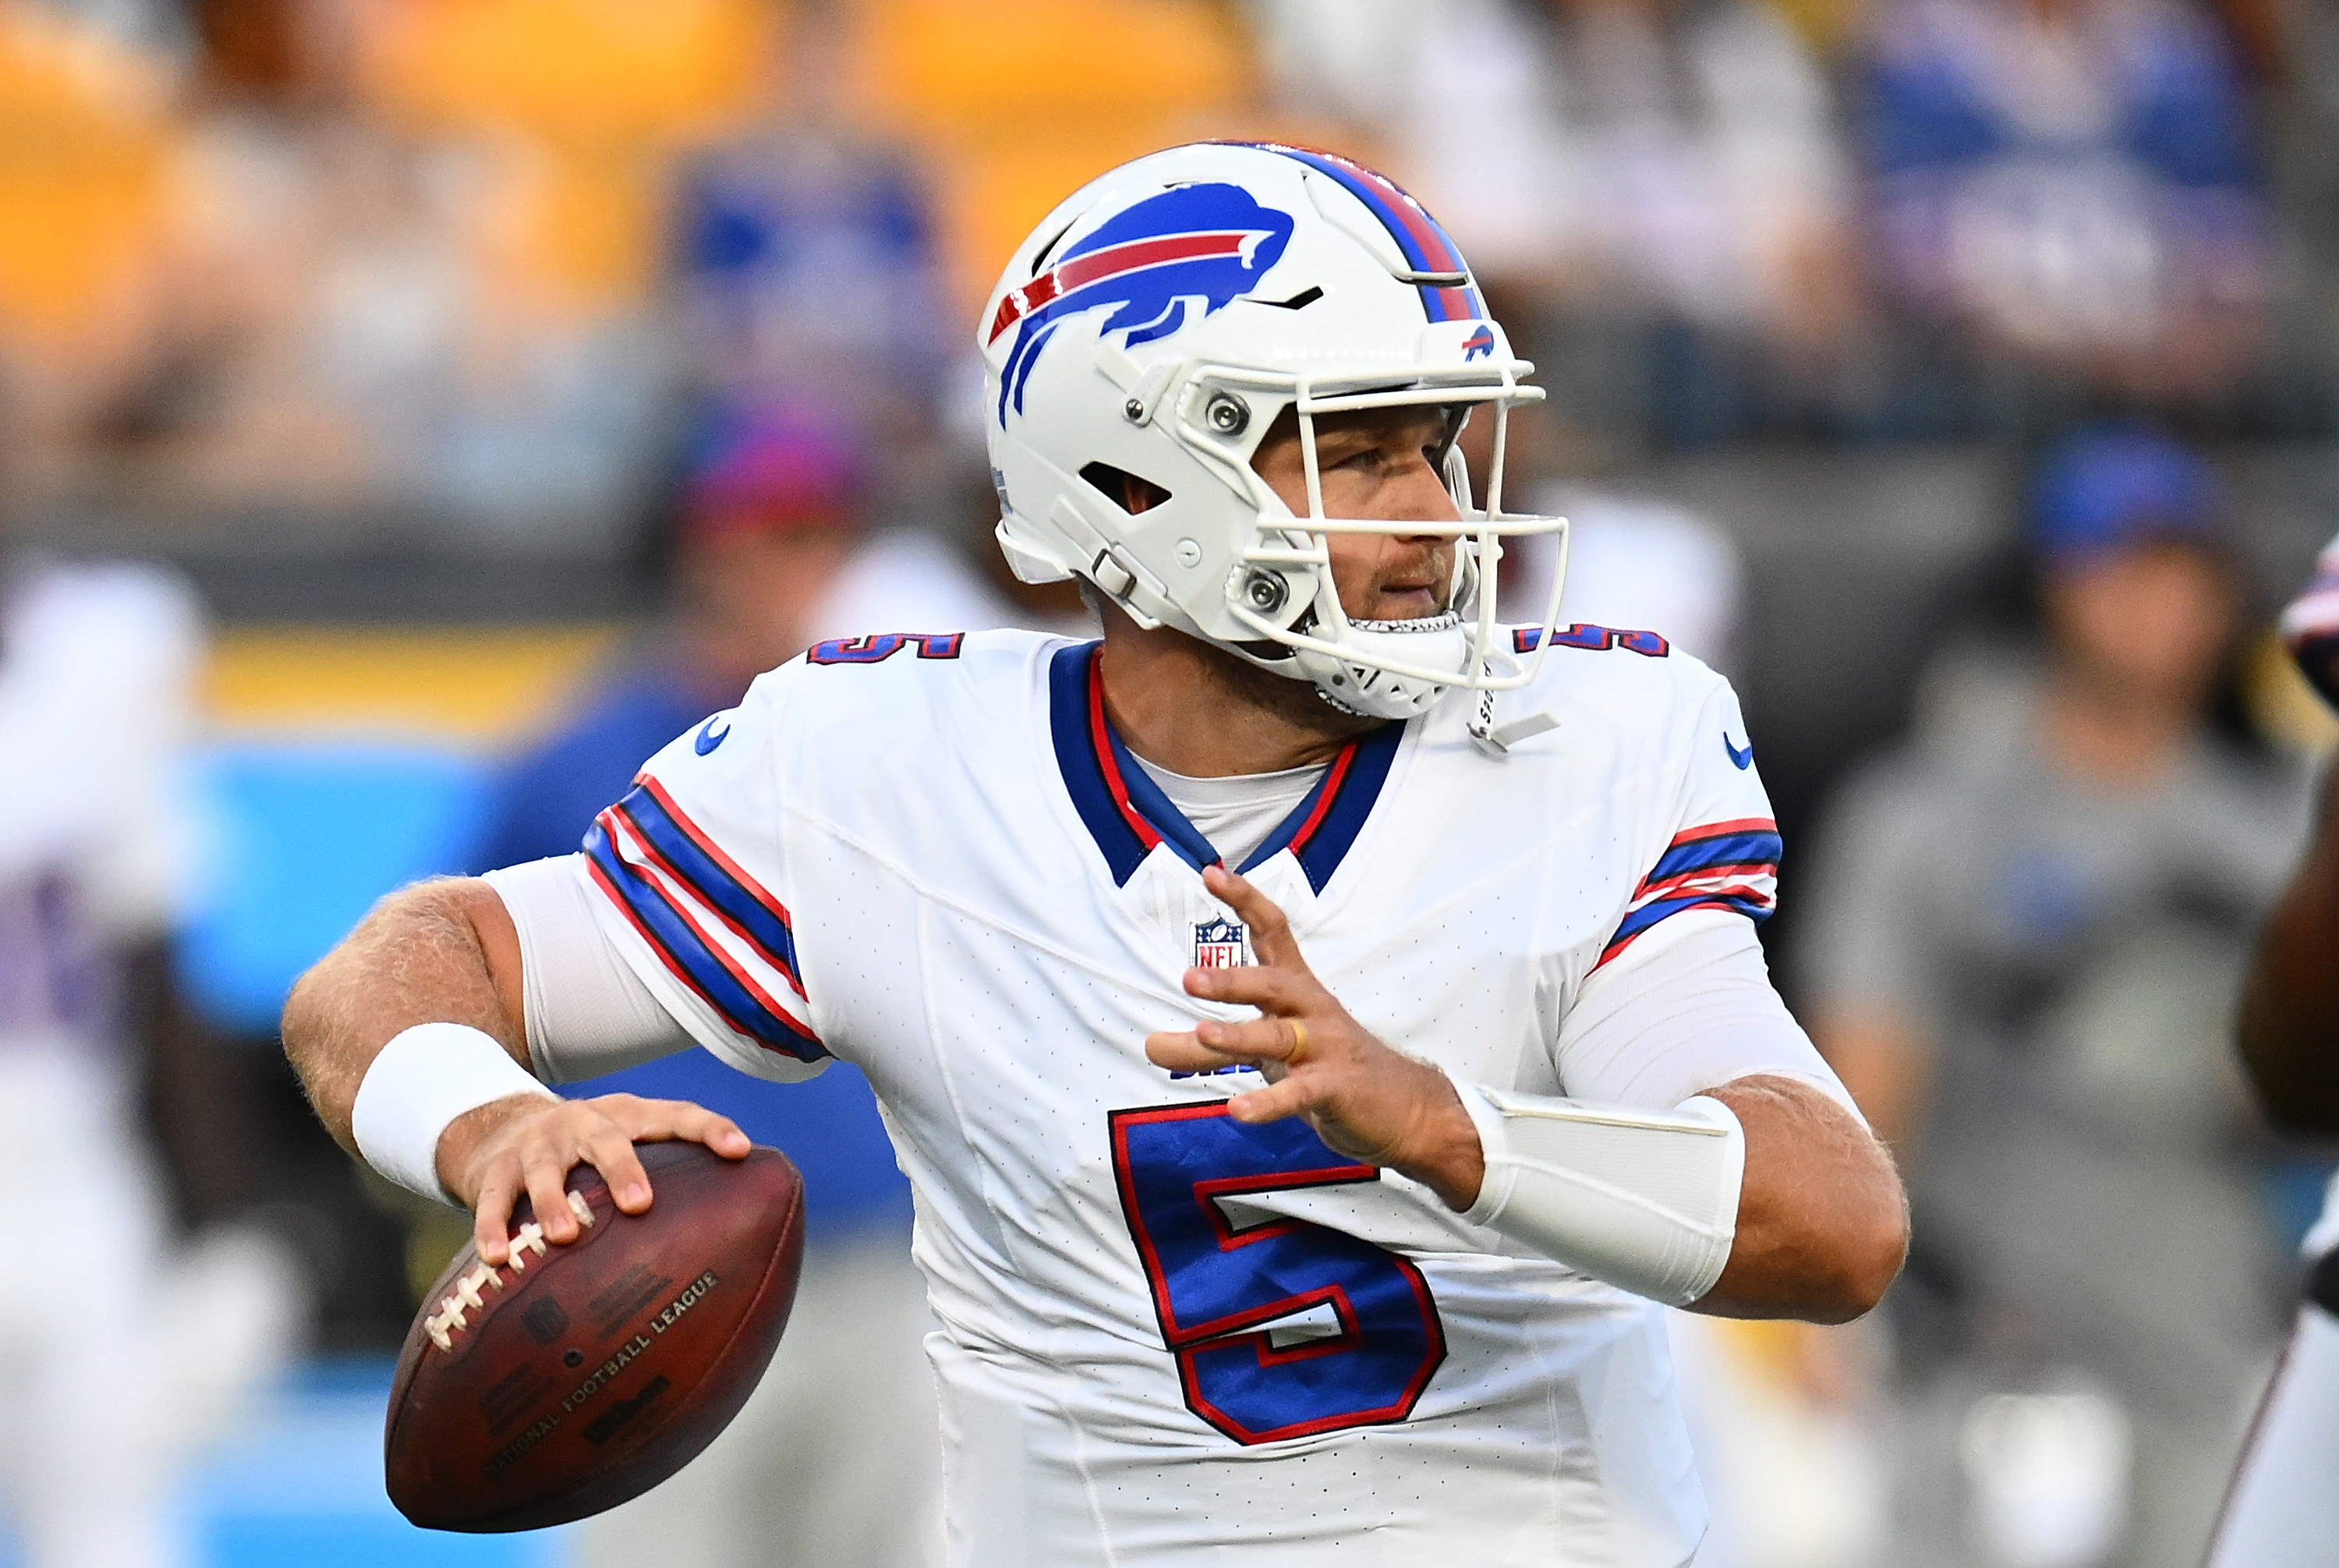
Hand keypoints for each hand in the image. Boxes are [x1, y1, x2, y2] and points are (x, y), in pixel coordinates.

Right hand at [439, 1092, 749, 1264]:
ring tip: (565, 1236)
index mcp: (626, 1116)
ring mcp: (537, 1144)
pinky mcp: (496, 1169)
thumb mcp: (626, 1147)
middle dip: (623, 1169)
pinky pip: (492, 1199)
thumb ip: (669, 1179)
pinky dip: (493, 1226)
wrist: (502, 1126)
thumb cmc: (587, 1153)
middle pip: (606, 1138)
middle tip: (640, 1205)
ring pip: (545, 1169)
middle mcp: (582, 1123)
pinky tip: (498, 1258)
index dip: (708, 1129)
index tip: (740, 1150)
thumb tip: (734, 1239)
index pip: (675, 1115)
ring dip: (553, 1201)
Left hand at [1144, 863, 1484, 1210]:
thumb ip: (1205, 1049)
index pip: (1273, 932)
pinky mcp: (1338, 1088)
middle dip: (1233, 980)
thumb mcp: (1264, 1053)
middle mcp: (1312, 1010)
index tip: (1211, 873)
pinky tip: (1238, 1111)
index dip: (1245, 900)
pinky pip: (1301, 1093)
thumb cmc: (1326, 1067)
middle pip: (1274, 983)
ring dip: (1241, 1035)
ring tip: (1203, 1033)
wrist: (1404, 1109)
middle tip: (1189, 979)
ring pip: (1282, 1036)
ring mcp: (1327, 1048)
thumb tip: (1149, 1045)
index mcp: (1297, 989)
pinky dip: (1269, 1102)